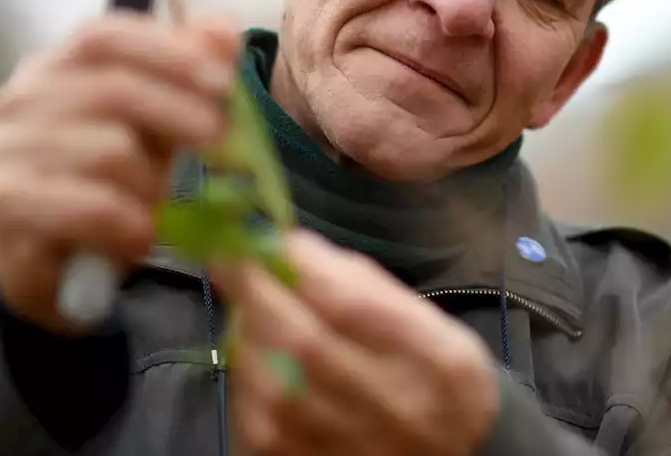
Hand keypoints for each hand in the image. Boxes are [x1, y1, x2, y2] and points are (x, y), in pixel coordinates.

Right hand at [0, 14, 237, 332]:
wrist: (57, 268)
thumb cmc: (112, 184)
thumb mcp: (158, 126)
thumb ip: (187, 76)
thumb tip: (224, 29)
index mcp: (54, 66)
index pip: (104, 36)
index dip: (168, 53)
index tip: (224, 82)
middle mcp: (19, 99)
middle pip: (113, 89)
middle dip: (181, 114)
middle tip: (223, 142)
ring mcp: (4, 151)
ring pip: (110, 152)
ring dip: (153, 184)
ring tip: (160, 207)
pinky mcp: (7, 205)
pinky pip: (92, 207)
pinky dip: (131, 224)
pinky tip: (142, 236)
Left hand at [215, 230, 499, 455]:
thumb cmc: (433, 377)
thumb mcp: (433, 323)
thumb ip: (367, 285)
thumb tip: (292, 247)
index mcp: (439, 361)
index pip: (354, 306)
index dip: (299, 266)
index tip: (269, 235)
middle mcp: (397, 409)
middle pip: (303, 342)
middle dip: (256, 290)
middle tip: (231, 256)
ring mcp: (350, 446)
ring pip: (271, 380)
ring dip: (247, 330)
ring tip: (249, 304)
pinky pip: (255, 415)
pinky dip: (246, 374)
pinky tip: (255, 351)